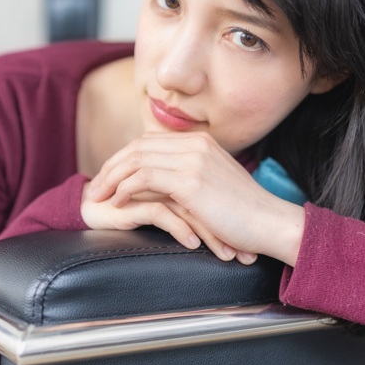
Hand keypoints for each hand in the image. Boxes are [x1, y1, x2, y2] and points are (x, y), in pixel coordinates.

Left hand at [85, 132, 304, 265]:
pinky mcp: (191, 180)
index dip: (123, 159)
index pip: (148, 142)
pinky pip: (145, 177)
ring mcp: (193, 159)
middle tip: (94, 188)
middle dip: (111, 167)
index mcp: (201, 142)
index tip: (108, 178)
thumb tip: (161, 188)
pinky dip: (126, 188)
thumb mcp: (214, 187)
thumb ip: (189, 178)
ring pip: (136, 160)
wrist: (270, 222)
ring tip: (98, 197)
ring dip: (112, 178)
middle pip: (138, 147)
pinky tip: (118, 203)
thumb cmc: (244, 214)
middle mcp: (196, 144)